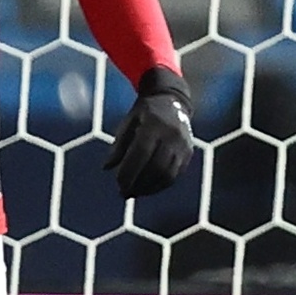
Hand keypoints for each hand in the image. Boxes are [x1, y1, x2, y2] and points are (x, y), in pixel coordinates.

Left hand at [104, 66, 193, 198]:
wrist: (173, 101)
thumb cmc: (145, 112)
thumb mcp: (128, 121)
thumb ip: (118, 144)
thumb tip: (107, 167)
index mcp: (154, 125)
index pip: (141, 153)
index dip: (129, 172)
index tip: (118, 185)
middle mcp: (172, 136)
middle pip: (155, 167)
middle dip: (139, 184)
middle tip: (125, 193)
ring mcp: (183, 145)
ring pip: (167, 175)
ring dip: (150, 188)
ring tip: (135, 193)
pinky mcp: (188, 153)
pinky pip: (175, 175)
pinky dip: (160, 185)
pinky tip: (148, 188)